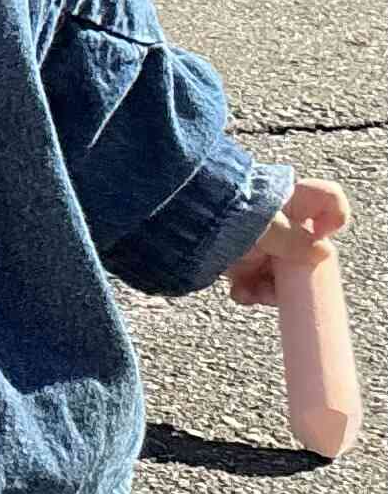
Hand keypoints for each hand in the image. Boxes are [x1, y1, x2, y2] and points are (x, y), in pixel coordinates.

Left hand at [225, 179, 353, 306]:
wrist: (161, 214)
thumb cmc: (215, 211)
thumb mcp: (261, 225)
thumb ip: (293, 239)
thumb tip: (322, 252)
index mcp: (286, 198)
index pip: (326, 198)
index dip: (332, 218)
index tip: (323, 240)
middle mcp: (271, 216)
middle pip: (302, 248)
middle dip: (296, 273)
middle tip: (283, 287)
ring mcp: (250, 235)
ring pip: (277, 268)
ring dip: (271, 287)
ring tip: (255, 295)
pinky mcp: (229, 254)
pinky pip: (250, 277)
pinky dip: (249, 289)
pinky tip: (240, 294)